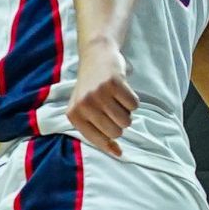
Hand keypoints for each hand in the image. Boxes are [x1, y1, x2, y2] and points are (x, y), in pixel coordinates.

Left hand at [69, 39, 135, 155]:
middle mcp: (84, 105)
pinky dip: (132, 101)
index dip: (110, 141)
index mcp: (74, 115)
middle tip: (113, 109)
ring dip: (126, 112)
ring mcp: (98, 93)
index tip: (115, 140)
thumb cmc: (91, 88)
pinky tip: (122, 91)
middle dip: (119, 123)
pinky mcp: (114, 83)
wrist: (96, 55)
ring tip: (117, 100)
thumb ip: (99, 134)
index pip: (98, 140)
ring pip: (126, 120)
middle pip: (116, 132)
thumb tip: (119, 154)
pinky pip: (134, 105)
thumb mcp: (87, 111)